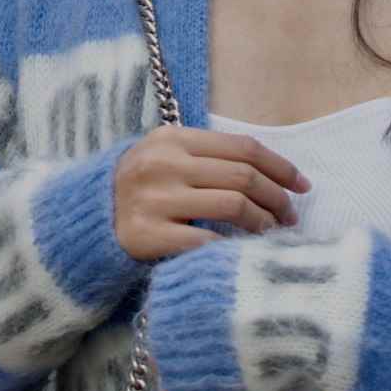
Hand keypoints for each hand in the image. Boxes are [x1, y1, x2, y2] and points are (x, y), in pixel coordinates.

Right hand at [114, 127, 308, 265]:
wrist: (89, 219)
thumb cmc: (141, 189)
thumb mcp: (168, 158)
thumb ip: (209, 157)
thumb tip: (274, 174)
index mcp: (173, 138)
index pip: (243, 148)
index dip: (280, 167)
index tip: (302, 185)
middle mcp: (164, 164)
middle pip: (244, 177)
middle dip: (277, 198)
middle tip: (290, 216)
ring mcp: (155, 199)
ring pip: (233, 206)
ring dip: (263, 223)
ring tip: (272, 233)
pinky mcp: (149, 235)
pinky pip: (207, 241)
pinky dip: (233, 247)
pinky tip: (244, 251)